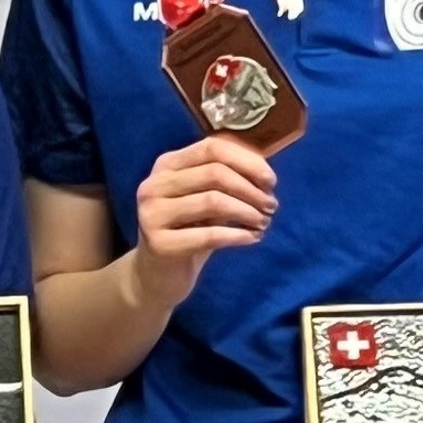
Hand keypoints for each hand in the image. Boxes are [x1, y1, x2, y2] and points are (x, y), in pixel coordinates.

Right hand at [132, 136, 276, 302]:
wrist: (159, 274)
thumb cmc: (189, 229)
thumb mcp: (205, 197)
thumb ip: (228, 178)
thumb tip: (265, 172)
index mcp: (167, 165)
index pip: (212, 147)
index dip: (247, 161)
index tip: (271, 181)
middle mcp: (154, 185)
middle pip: (214, 172)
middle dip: (251, 189)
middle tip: (271, 207)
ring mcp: (152, 214)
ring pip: (212, 201)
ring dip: (248, 212)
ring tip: (263, 222)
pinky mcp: (159, 244)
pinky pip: (209, 235)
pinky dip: (238, 235)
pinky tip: (253, 238)